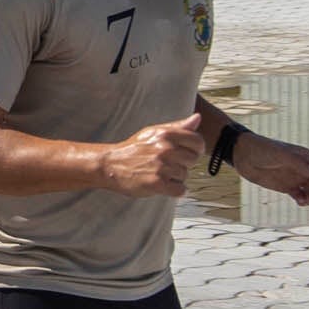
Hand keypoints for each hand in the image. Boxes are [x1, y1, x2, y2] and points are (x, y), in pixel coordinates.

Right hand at [97, 110, 217, 197]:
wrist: (111, 165)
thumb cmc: (134, 149)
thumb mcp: (154, 132)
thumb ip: (178, 126)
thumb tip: (198, 118)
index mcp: (166, 134)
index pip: (198, 142)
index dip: (195, 149)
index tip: (186, 153)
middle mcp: (165, 149)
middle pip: (193, 160)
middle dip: (184, 164)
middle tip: (168, 165)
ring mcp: (161, 166)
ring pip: (185, 175)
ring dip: (176, 177)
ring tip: (160, 173)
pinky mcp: (156, 183)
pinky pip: (180, 190)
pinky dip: (175, 191)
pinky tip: (164, 185)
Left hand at [232, 133, 308, 207]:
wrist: (243, 154)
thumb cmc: (262, 150)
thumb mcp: (280, 155)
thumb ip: (298, 163)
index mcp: (306, 158)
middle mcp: (303, 168)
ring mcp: (295, 178)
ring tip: (304, 202)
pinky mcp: (286, 187)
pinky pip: (301, 196)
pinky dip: (304, 200)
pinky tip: (300, 202)